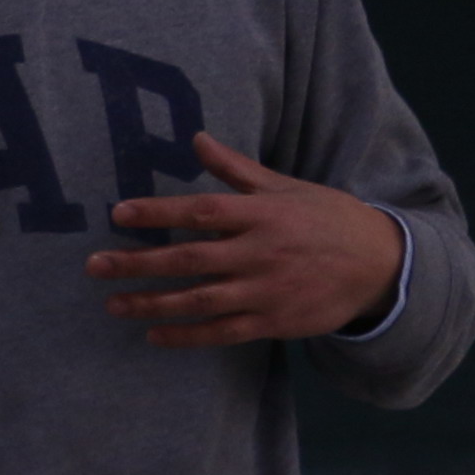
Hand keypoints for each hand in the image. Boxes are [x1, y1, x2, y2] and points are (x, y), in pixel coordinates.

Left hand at [86, 135, 403, 349]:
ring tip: (113, 304)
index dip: (159, 211)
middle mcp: (261, 251)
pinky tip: (154, 335)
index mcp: (263, 213)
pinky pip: (220, 332)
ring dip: (151, 303)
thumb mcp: (287, 188)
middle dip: (137, 263)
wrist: (380, 264)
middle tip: (94, 265)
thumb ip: (237, 170)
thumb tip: (196, 139)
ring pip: (198, 300)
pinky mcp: (272, 322)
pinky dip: (185, 336)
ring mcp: (266, 290)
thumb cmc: (327, 219)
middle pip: (189, 258)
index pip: (202, 210)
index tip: (119, 213)